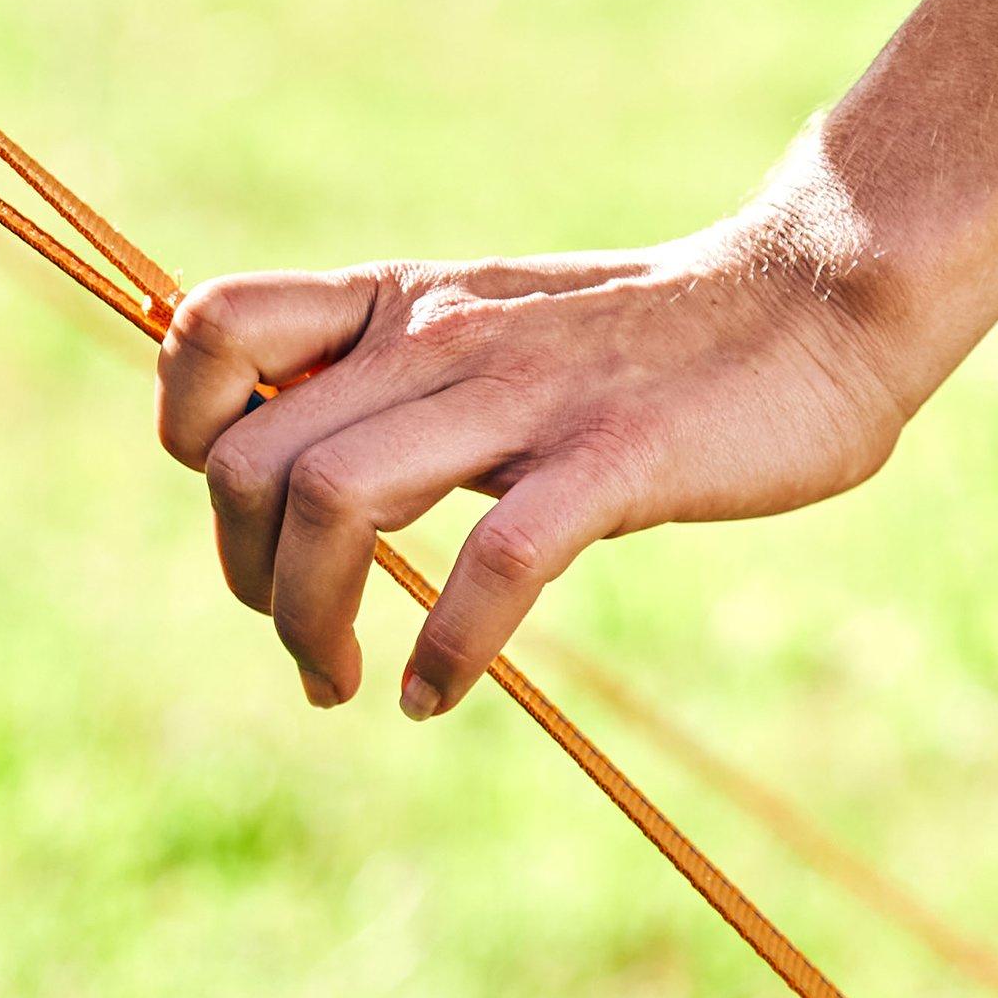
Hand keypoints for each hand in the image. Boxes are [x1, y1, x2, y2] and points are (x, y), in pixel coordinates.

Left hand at [153, 217, 911, 715]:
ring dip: (309, 621)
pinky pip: (493, 562)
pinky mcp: (613, 458)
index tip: (237, 510)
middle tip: (304, 645)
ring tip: (342, 683)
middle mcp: (435, 338)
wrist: (812, 303)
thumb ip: (388, 375)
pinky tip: (435, 694)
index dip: (186, 426)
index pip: (209, 325)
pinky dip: (447, 648)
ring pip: (335, 502)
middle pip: (249, 460)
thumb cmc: (638, 339)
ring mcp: (522, 395)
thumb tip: (282, 462)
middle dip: (243, 577)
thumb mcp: (483, 327)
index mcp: (396, 303)